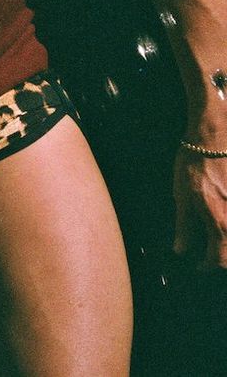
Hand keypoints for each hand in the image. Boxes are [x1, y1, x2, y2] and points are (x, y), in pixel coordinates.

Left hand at [173, 149, 226, 268]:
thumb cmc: (195, 164)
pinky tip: (222, 219)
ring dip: (226, 240)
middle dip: (222, 257)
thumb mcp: (183, 197)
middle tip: (210, 254)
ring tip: (216, 237)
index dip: (207, 266)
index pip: (220, 259)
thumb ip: (184, 227)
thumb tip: (181, 249)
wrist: (213, 137)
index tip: (199, 265)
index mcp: (221, 224)